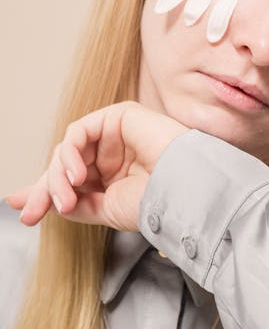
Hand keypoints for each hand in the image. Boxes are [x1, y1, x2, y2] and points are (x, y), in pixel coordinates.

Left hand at [5, 101, 188, 230]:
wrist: (183, 189)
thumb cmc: (155, 201)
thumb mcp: (105, 210)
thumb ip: (73, 203)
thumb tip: (35, 202)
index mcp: (112, 176)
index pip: (70, 180)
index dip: (45, 193)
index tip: (25, 212)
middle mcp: (112, 154)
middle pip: (64, 163)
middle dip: (47, 188)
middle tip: (37, 211)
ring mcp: (115, 135)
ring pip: (68, 149)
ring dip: (59, 176)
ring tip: (67, 200)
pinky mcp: (119, 116)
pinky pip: (79, 132)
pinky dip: (71, 154)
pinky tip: (78, 175)